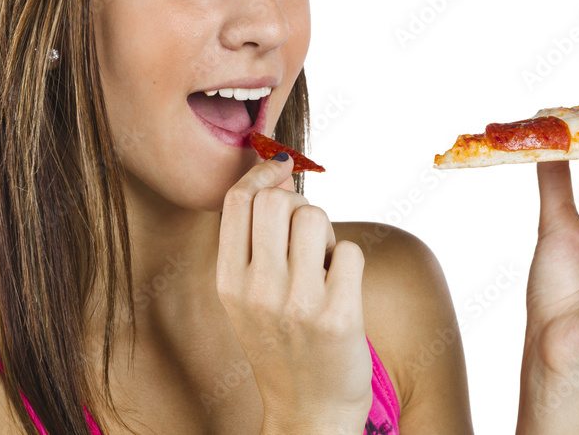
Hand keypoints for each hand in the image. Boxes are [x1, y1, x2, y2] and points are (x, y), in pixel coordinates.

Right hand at [216, 152, 372, 432]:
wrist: (309, 412)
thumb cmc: (283, 343)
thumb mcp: (249, 296)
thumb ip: (256, 238)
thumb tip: (279, 173)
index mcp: (228, 282)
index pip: (237, 201)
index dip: (262, 173)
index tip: (280, 168)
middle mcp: (256, 292)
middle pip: (276, 201)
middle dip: (299, 206)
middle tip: (307, 238)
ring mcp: (297, 305)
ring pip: (314, 217)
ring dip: (325, 233)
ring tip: (323, 266)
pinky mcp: (338, 317)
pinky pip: (349, 250)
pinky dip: (350, 260)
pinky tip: (341, 288)